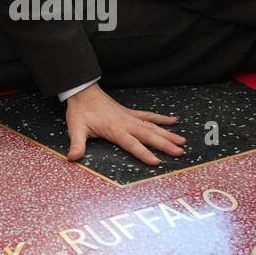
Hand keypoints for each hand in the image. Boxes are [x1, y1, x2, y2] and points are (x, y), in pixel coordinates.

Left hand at [64, 84, 185, 165]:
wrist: (83, 92)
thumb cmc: (80, 111)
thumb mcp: (76, 128)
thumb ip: (77, 144)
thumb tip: (73, 157)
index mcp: (114, 129)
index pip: (132, 144)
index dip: (144, 153)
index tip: (157, 161)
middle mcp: (126, 123)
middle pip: (149, 135)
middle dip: (165, 144)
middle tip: (179, 152)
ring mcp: (130, 117)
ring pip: (153, 126)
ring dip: (168, 134)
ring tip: (182, 141)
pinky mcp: (130, 113)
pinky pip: (149, 116)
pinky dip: (161, 119)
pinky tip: (173, 121)